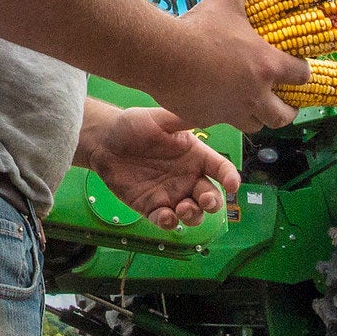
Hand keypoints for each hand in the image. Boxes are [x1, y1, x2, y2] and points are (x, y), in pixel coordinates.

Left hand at [84, 106, 240, 230]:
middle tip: (205, 201)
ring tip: (183, 209)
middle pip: (210, 197)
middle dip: (213, 203)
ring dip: (193, 216)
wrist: (104, 142)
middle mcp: (188, 178)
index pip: (220, 169)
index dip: (229, 177)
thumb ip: (183, 120)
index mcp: (196, 156)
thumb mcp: (161, 119)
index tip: (232, 185)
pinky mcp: (151, 208)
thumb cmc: (134, 126)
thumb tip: (208, 113)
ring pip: (192, 214)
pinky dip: (168, 222)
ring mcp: (171, 195)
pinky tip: (165, 216)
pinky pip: (165, 221)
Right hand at [147, 0, 309, 131]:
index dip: (302, 71)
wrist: (163, 55)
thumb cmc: (200, 27)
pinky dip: (224, 116)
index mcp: (267, 66)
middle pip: (283, 116)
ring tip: (252, 106)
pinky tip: (216, 103)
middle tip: (283, 102)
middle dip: (288, 110)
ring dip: (258, 117)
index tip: (297, 68)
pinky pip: (223, 124)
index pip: (302, 76)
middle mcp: (254, 95)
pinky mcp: (208, 120)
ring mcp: (231, 112)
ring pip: (255, 125)